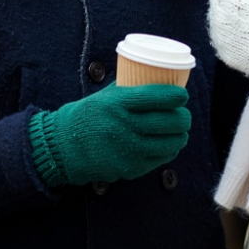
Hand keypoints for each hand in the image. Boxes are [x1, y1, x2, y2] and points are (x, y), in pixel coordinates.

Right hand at [29, 83, 190, 186]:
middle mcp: (125, 126)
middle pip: (170, 121)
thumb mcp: (105, 96)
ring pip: (171, 142)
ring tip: (180, 130)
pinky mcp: (131, 167)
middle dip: (183, 117)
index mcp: (118, 103)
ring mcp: (129, 149)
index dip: (177, 96)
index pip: (158, 97)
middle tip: (184, 114)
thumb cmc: (87, 116)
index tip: (182, 96)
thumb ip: (129, 90)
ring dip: (180, 135)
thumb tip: (157, 80)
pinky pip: (162, 158)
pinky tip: (168, 144)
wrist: (64, 148)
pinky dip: (169, 150)